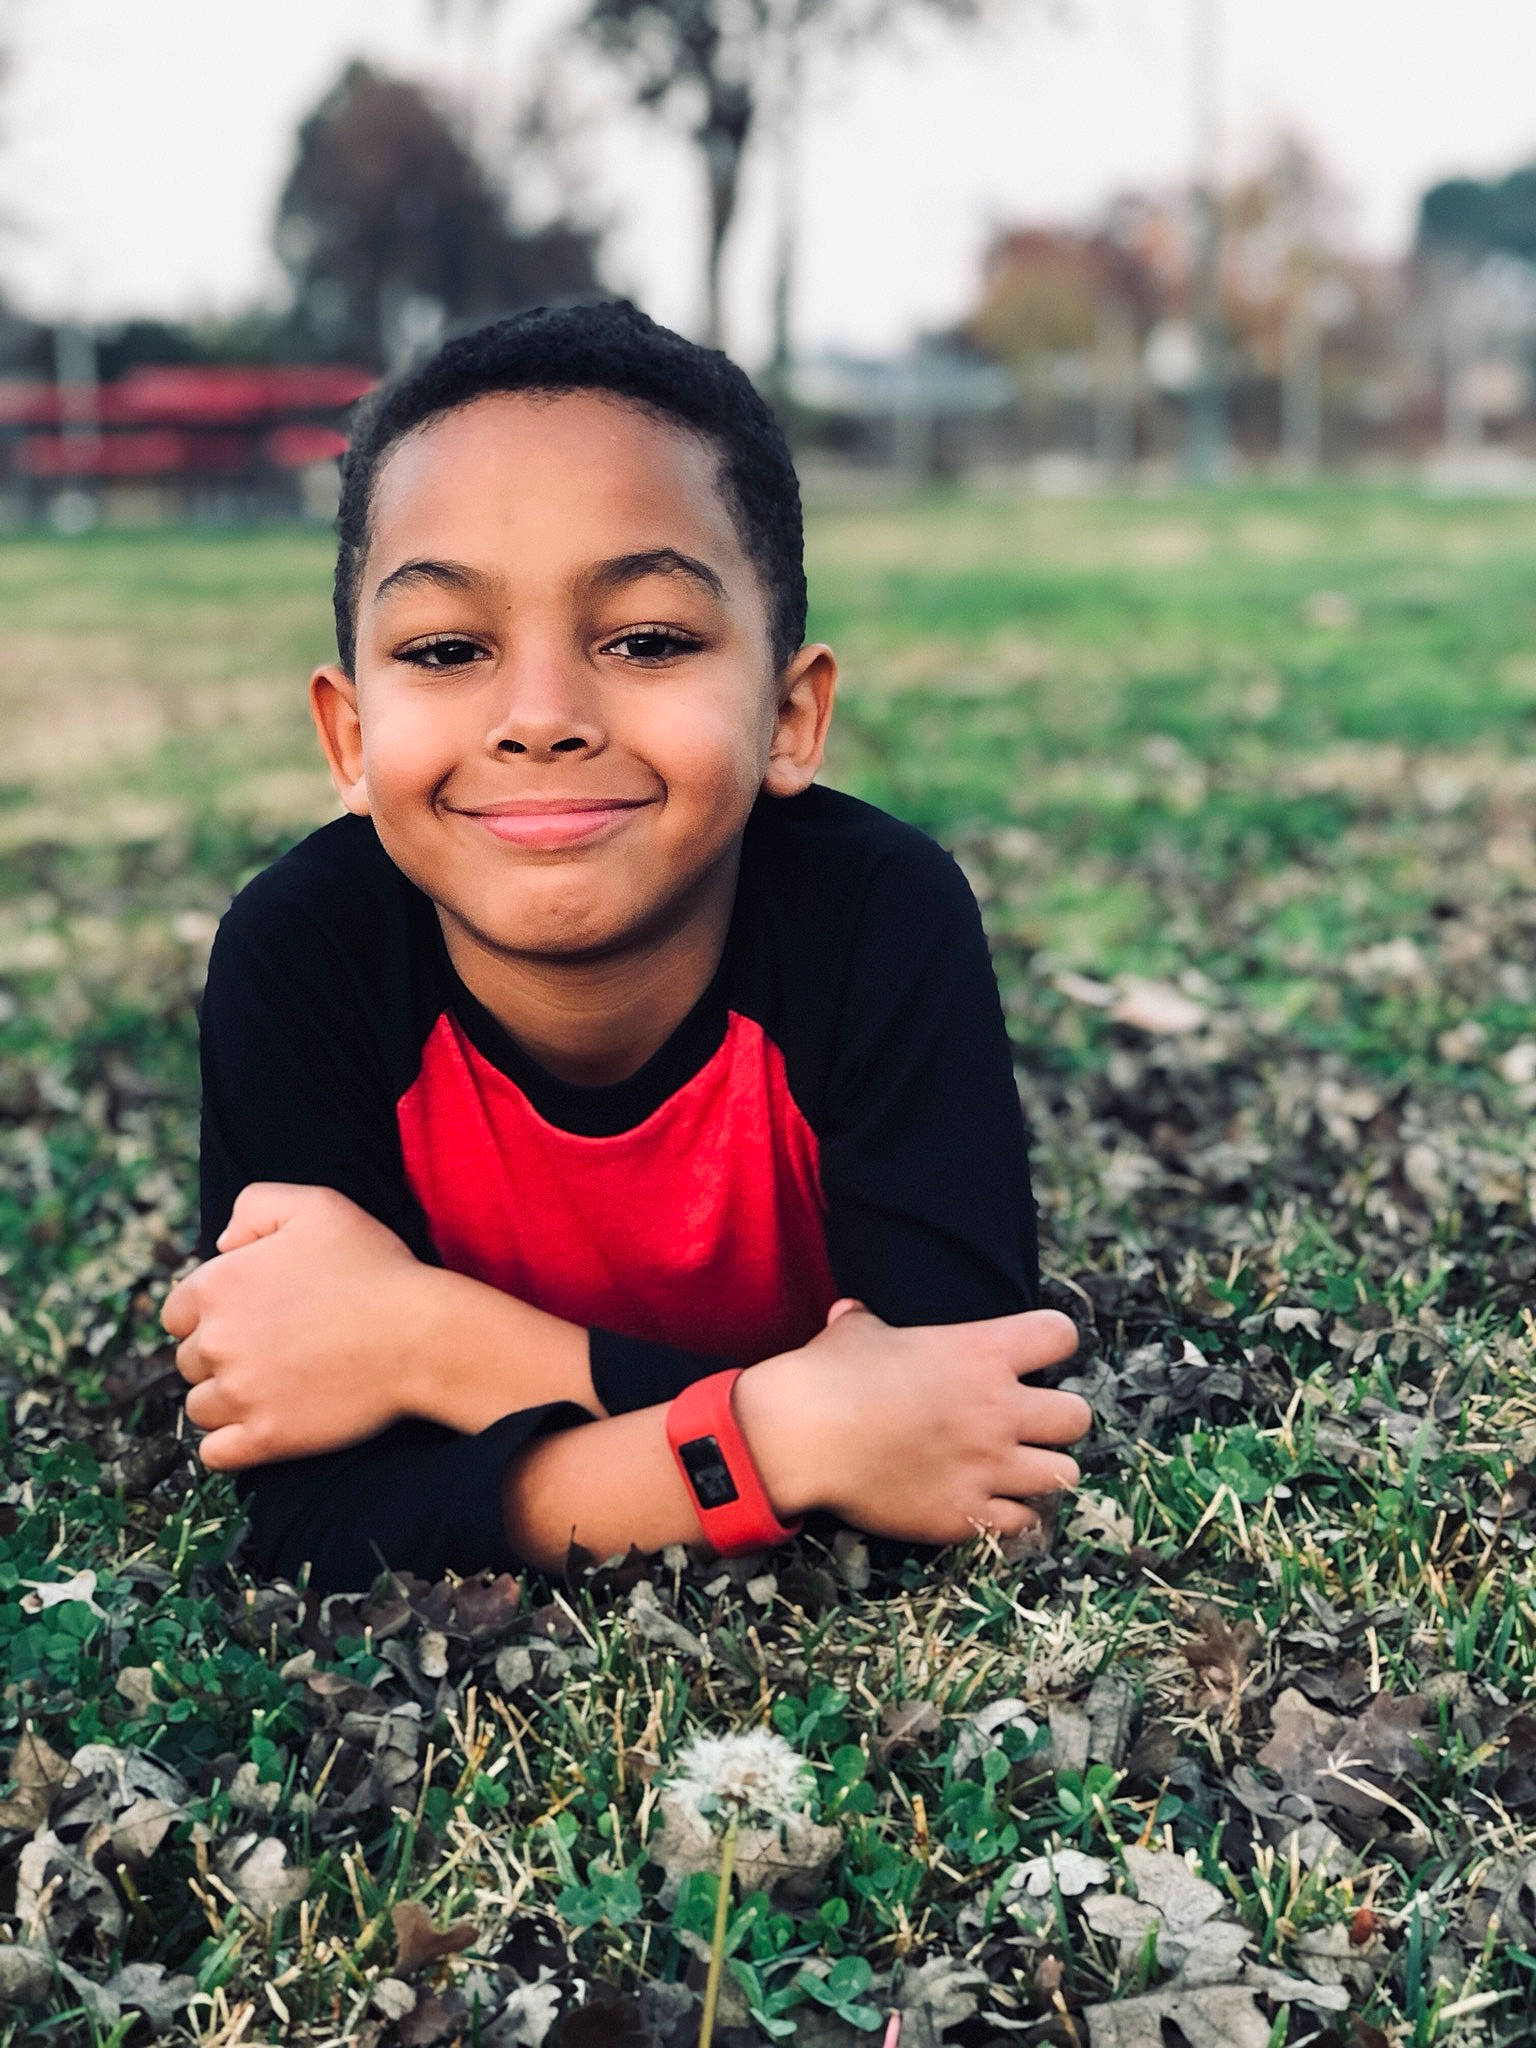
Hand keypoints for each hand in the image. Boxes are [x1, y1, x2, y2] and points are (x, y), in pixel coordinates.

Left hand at [163, 1183, 431, 1470]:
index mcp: (217, 1286)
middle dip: (221, 1357)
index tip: (250, 1318)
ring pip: (200, 1407)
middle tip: (272, 1349)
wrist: (421, 1334)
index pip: (177, 1313)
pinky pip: (215, 1453)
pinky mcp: (265, 1438)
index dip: (211, 1315)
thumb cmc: (374, 1267)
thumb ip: (255, 1206)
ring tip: (273, 1386)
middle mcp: (216, 1342)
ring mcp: (239, 1395)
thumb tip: (222, 1244)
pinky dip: (229, 1444)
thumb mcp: (317, 1206)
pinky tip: (260, 1425)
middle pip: (189, 1362)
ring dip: (226, 1400)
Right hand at [736, 1301, 1087, 1544]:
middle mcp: (998, 1409)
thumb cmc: (828, 1375)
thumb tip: (853, 1313)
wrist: (799, 1438)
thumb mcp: (856, 1332)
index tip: (1034, 1353)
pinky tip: (988, 1504)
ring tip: (1015, 1469)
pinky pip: (1023, 1522)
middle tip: (1027, 1423)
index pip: (1061, 1336)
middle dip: (1058, 1419)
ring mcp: (987, 1466)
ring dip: (1042, 1471)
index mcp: (982, 1353)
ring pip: (1064, 1475)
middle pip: (1078, 1416)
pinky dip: (1012, 1515)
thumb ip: (871, 1323)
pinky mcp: (966, 1513)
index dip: (1051, 1342)